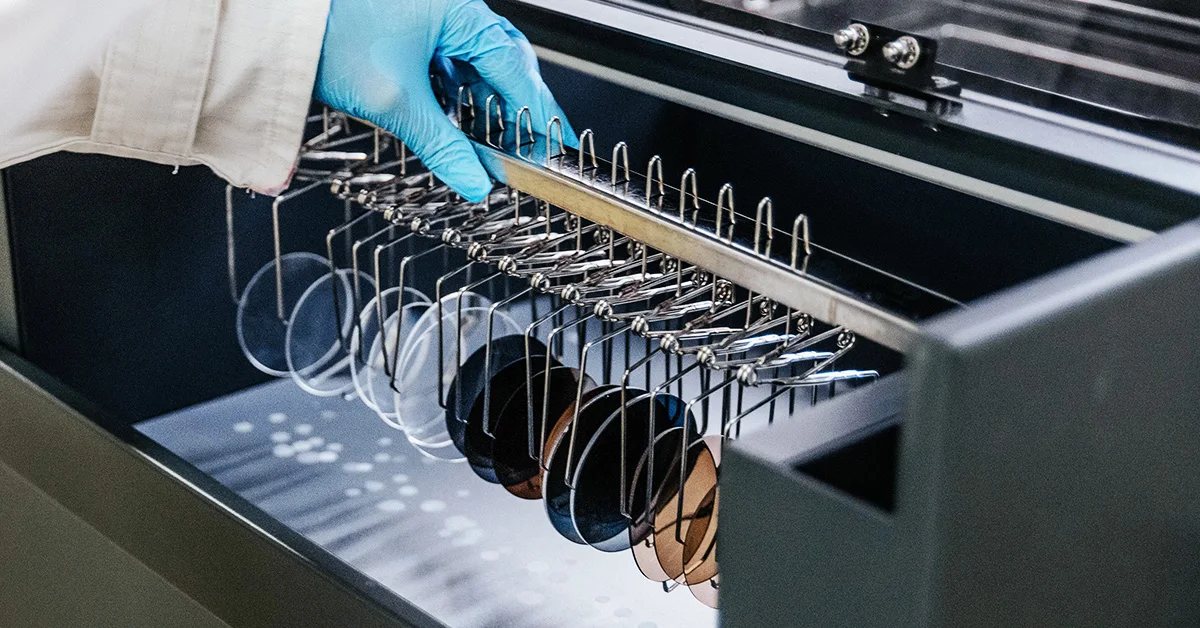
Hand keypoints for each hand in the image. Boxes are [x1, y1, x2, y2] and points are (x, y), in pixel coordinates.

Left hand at [315, 0, 575, 201]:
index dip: (537, 115)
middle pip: (502, 63)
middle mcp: (452, 6)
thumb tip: (475, 180)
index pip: (516, 70)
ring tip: (487, 142)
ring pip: (474, 63)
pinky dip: (455, 92)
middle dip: (514, 110)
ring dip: (483, 104)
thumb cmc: (330, 33)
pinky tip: (451, 118)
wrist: (273, 18)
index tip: (551, 148)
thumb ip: (443, 146)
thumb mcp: (396, 102)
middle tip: (525, 150)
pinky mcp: (407, 24)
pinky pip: (447, 60)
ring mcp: (430, 12)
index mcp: (461, 11)